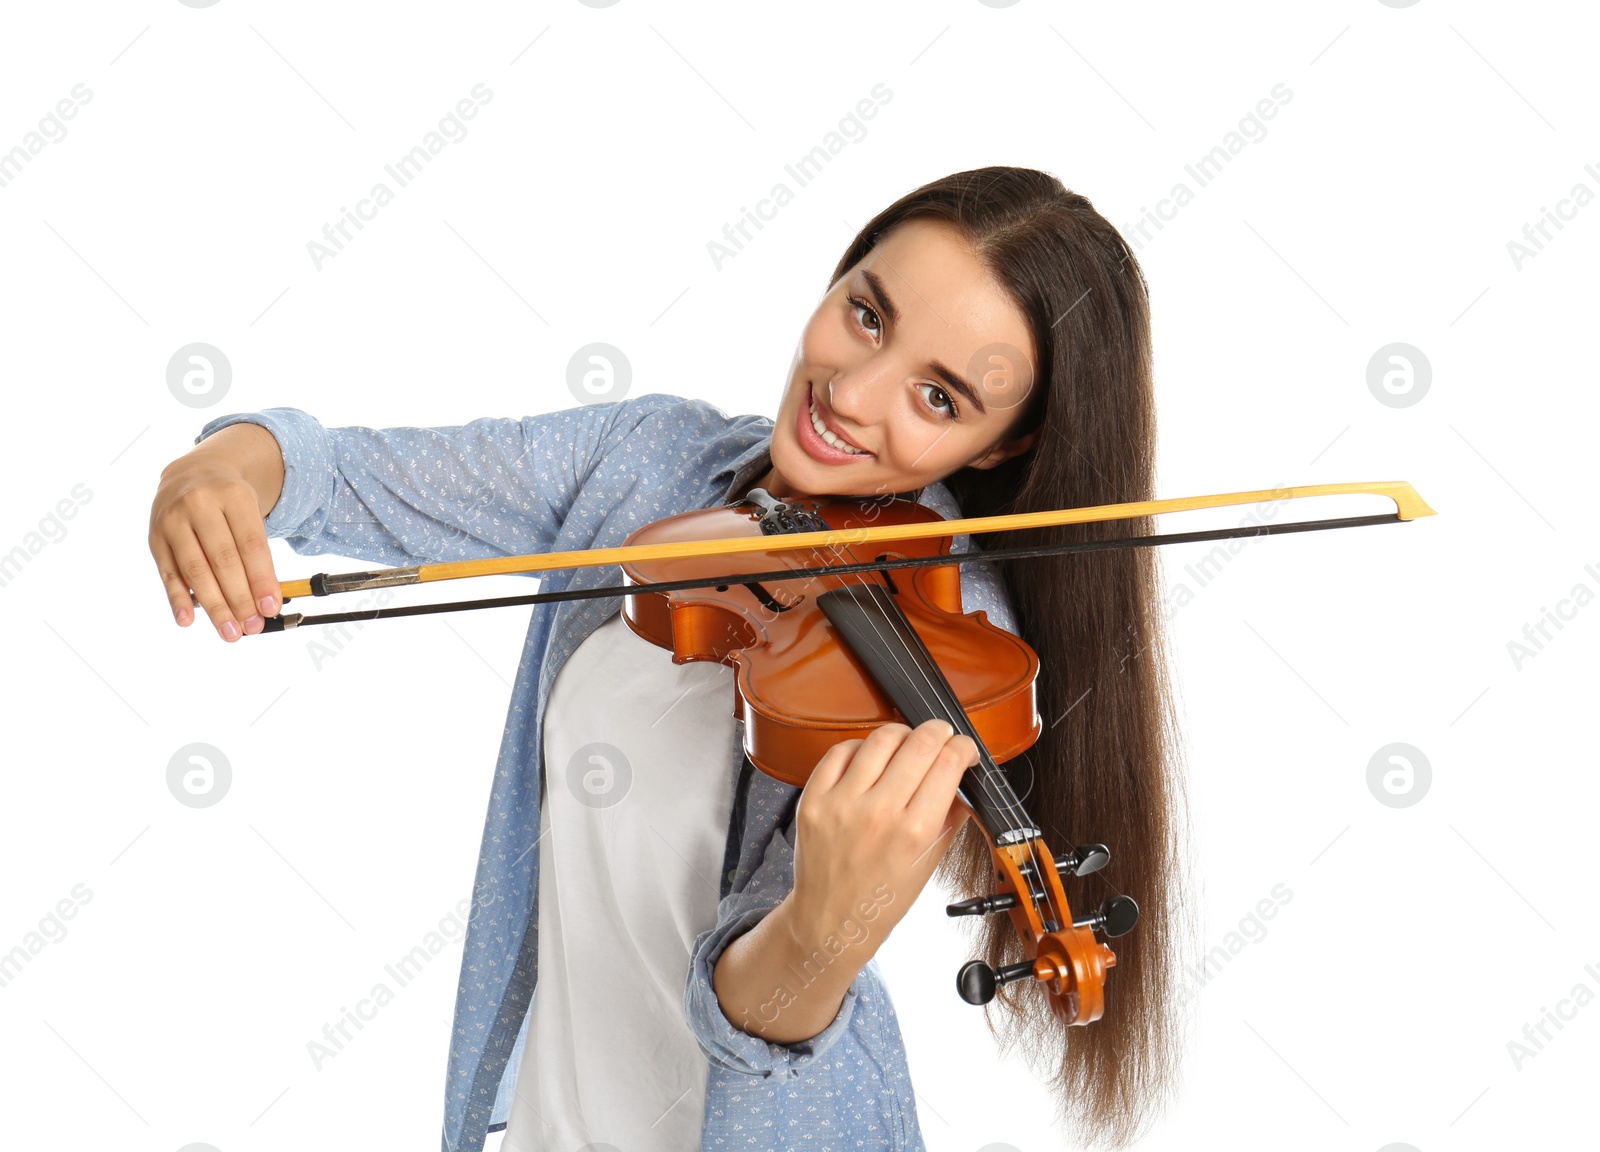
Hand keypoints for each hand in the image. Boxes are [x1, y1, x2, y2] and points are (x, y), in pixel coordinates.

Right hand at [148, 429, 282, 641]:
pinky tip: (188, 620)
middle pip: (223, 559)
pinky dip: (178, 599)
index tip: (271, 608)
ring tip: (229, 631)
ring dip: (214, 605)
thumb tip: (265, 601)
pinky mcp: (155, 536)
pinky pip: (168, 572)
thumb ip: (256, 554)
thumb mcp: (250, 514)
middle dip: (239, 598)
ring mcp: (173, 520)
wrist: (193, 472)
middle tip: (252, 626)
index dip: (262, 579)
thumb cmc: (229, 502)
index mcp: (233, 496)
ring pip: (195, 569)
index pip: (251, 544)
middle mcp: (200, 504)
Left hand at [788, 719, 979, 957]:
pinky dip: (861, 746)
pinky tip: (870, 757)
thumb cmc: (884, 896)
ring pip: (881, 739)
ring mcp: (842, 803)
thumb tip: (962, 777)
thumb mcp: (930, 861)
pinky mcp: (814, 799)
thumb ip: (950, 816)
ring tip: (907, 743)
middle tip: (941, 737)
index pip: (948, 763)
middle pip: (919, 743)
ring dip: (902, 734)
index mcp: (914, 831)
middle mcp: (878, 813)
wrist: (832, 920)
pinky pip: (840, 751)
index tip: (964, 749)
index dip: (964, 747)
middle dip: (938, 732)